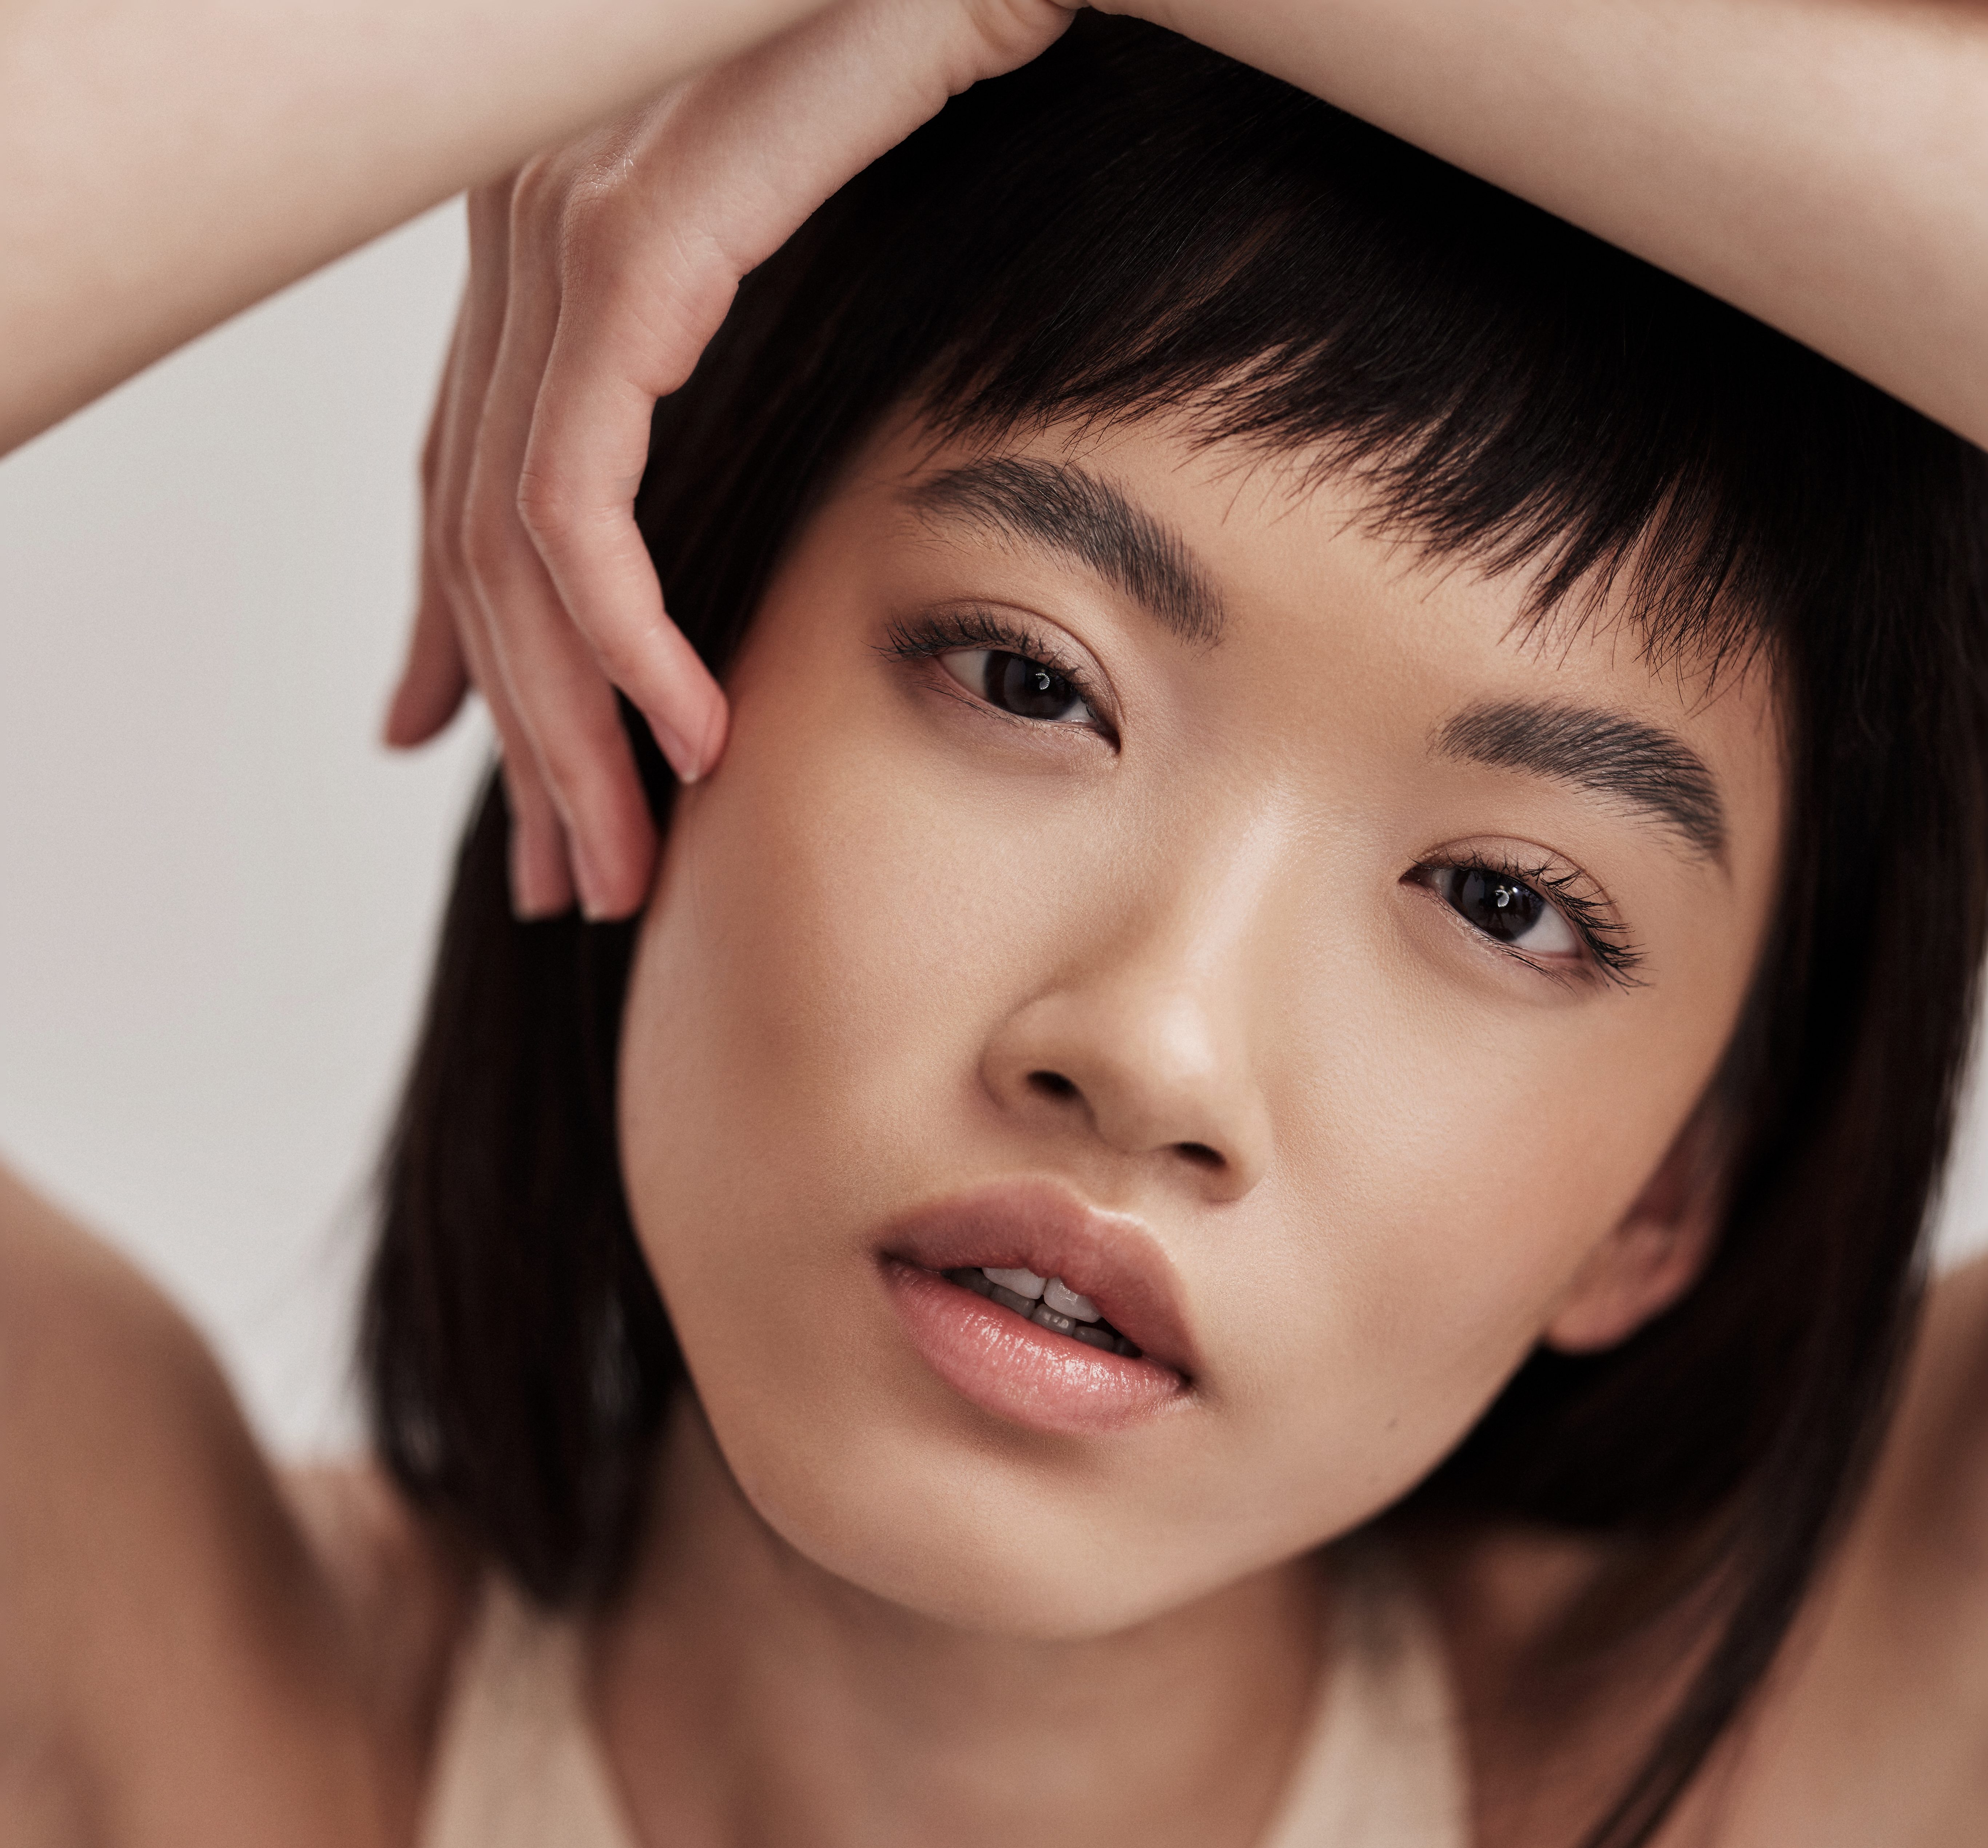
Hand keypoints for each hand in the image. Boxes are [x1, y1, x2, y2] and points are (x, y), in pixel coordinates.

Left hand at [384, 0, 1073, 919]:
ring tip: (624, 858)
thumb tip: (663, 524)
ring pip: (516, 551)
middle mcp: (523, 229)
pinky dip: (626, 641)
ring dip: (573, 733)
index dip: (455, 643)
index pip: (465, 481)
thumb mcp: (794, 268)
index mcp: (550, 235)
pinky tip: (688, 736)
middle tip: (569, 882)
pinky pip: (581, 502)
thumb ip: (699, 384)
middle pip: (480, 545)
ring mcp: (560, 236)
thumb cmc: (921, 66)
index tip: (463, 766)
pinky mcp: (628, 252)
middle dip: (524, 740)